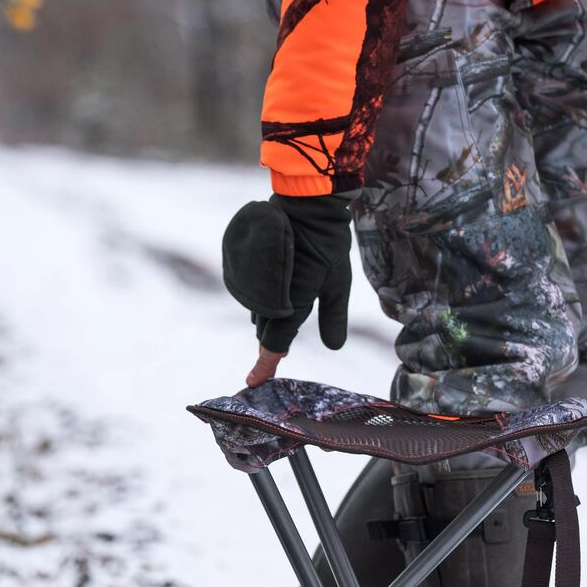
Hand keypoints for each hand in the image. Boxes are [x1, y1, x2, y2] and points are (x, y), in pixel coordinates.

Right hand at [222, 193, 352, 380]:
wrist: (306, 203)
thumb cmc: (328, 243)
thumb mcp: (339, 282)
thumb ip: (334, 316)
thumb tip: (334, 348)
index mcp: (292, 303)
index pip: (275, 343)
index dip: (266, 365)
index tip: (253, 383)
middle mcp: (270, 296)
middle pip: (266, 331)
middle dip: (272, 343)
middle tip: (280, 355)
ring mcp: (256, 281)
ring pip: (259, 313)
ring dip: (268, 321)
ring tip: (282, 319)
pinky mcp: (247, 268)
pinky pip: (252, 295)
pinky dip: (263, 301)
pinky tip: (276, 295)